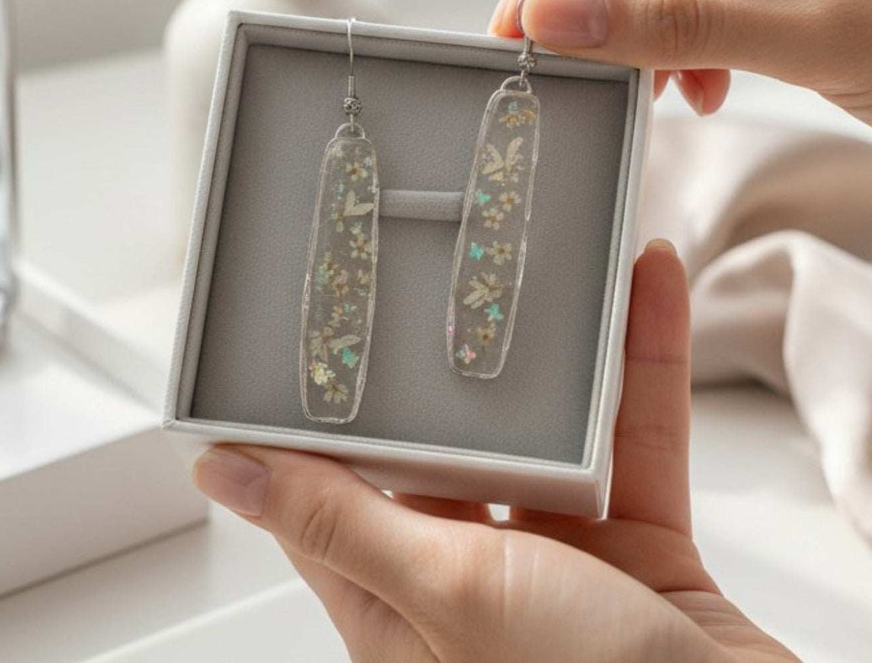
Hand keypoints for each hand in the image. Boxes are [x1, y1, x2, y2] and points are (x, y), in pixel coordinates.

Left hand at [192, 242, 797, 662]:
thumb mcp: (447, 592)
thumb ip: (340, 520)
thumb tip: (222, 473)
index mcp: (396, 600)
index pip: (325, 488)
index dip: (311, 414)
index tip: (310, 330)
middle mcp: (468, 580)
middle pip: (444, 445)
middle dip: (455, 363)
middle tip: (449, 272)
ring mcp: (557, 563)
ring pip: (549, 433)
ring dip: (566, 354)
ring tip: (560, 271)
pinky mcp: (639, 549)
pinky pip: (636, 439)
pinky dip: (644, 368)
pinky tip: (649, 292)